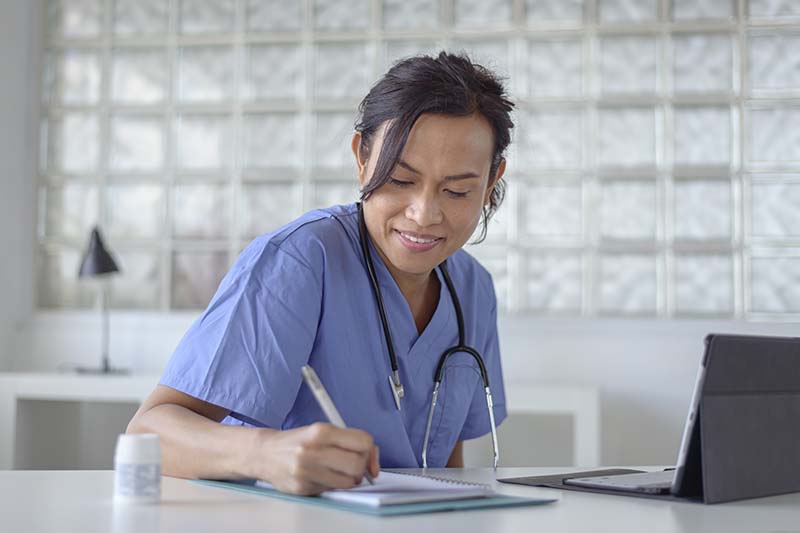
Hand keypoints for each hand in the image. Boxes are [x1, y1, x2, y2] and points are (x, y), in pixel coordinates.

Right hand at [254, 422, 379, 494]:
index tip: (368, 454)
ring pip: (348, 481)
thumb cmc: (298, 441)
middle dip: (362, 466)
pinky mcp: (303, 487)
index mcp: (321, 431)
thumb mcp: (322, 431)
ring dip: (349, 479)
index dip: (370, 450)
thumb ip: (349, 441)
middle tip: (354, 465)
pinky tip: (323, 476)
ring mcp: (307, 471)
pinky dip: (334, 485)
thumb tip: (373, 462)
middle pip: (357, 463)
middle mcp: (313, 450)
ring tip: (339, 472)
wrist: (265, 453)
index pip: (363, 441)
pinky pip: (332, 489)